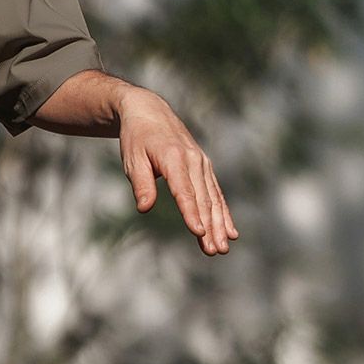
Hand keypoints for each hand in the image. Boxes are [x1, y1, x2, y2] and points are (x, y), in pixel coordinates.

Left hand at [118, 89, 237, 254]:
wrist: (149, 112)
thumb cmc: (136, 138)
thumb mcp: (132, 159)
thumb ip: (141, 183)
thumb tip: (144, 208)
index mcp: (174, 158)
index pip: (184, 191)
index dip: (191, 213)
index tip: (199, 233)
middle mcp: (194, 160)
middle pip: (203, 199)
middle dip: (210, 227)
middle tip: (215, 251)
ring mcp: (202, 164)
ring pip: (213, 198)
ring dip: (220, 224)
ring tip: (223, 248)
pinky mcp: (204, 167)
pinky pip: (216, 193)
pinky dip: (223, 213)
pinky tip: (230, 231)